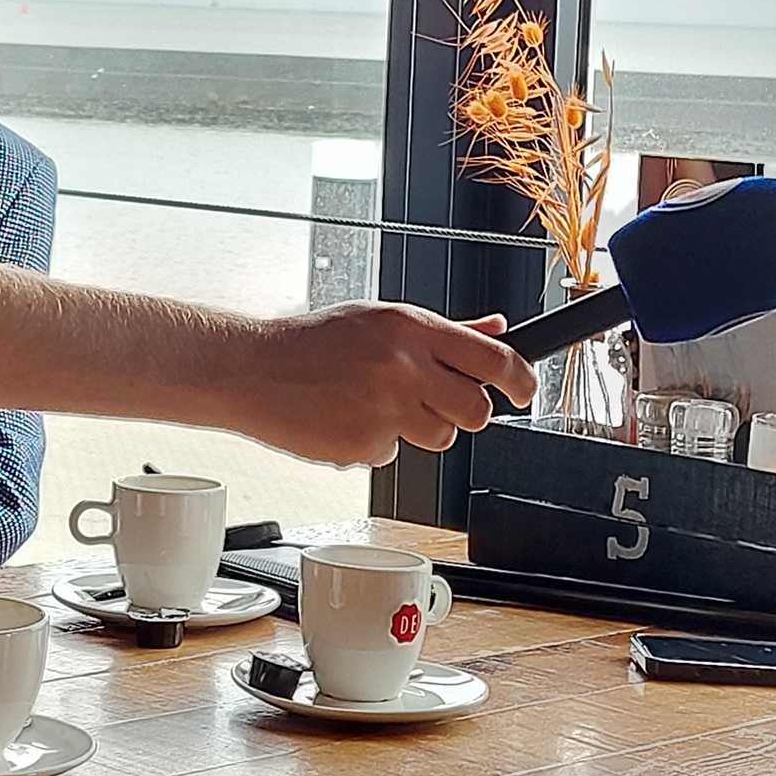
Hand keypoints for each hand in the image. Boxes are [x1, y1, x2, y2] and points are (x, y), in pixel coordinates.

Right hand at [229, 308, 535, 465]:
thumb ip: (446, 331)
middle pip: (475, 411)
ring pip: (440, 438)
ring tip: (375, 405)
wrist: (250, 368)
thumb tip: (498, 331)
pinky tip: (347, 418)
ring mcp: (384, 409)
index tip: (525, 391)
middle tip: (432, 402)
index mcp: (411, 328)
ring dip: (418, 429)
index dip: (521, 381)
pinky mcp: (363, 446)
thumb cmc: (311, 341)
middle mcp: (403, 366)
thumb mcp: (380, 320)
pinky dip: (375, 443)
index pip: (493, 358)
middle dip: (462, 412)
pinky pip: (393, 454)